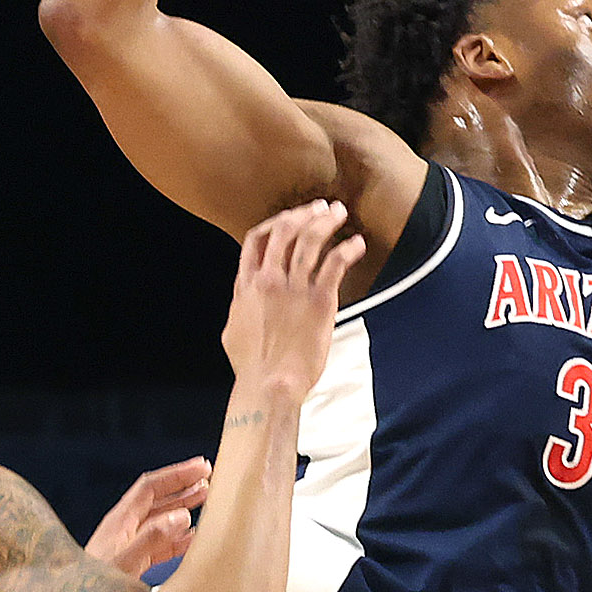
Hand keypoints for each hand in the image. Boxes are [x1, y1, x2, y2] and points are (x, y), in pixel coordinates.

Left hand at [87, 458, 212, 575]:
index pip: (151, 487)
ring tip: (206, 500)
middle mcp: (126, 528)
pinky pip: (161, 544)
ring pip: (162, 520)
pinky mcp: (134, 563)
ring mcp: (130, 544)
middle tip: (208, 478)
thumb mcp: (126, 560)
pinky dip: (179, 538)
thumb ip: (153, 538)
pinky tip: (194, 537)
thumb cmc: (93, 584)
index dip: (177, 475)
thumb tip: (182, 516)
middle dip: (183, 487)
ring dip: (183, 509)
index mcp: (121, 520)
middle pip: (158, 499)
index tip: (201, 467)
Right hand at [220, 201, 361, 397]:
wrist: (270, 385)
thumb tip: (243, 301)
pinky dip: (348, 248)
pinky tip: (357, 243)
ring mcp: (294, 288)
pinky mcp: (319, 300)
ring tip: (338, 212)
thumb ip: (241, 307)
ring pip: (309, 240)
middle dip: (303, 213)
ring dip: (326, 221)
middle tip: (319, 207)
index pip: (257, 239)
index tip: (289, 217)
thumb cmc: (252, 366)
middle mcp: (268, 280)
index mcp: (247, 285)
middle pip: (285, 231)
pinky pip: (335, 263)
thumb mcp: (233, 330)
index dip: (275, 222)